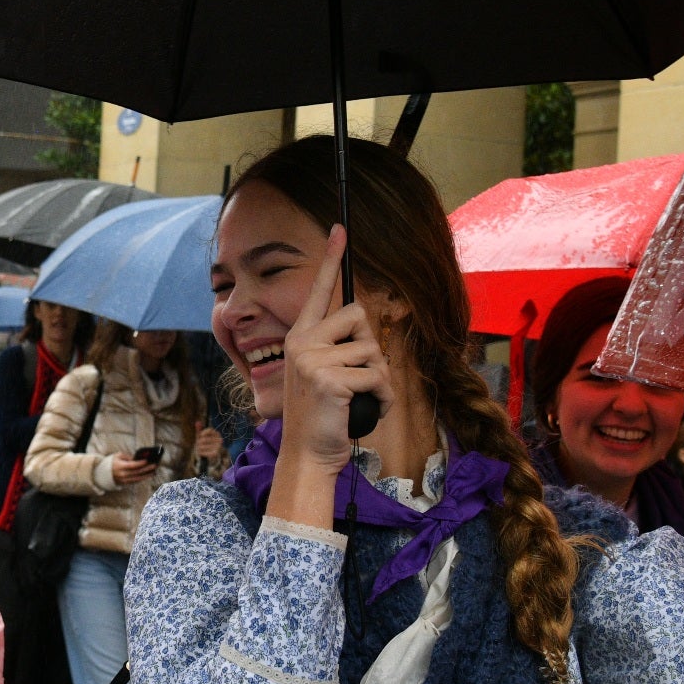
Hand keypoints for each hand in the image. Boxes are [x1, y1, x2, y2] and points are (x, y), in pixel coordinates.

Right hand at [110, 453, 157, 485]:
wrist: (104, 474)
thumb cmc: (112, 462)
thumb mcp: (117, 456)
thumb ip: (127, 457)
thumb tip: (137, 458)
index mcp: (120, 466)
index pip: (132, 465)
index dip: (140, 463)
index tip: (147, 460)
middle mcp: (122, 474)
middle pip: (137, 472)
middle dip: (146, 468)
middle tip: (154, 465)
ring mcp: (124, 480)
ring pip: (138, 478)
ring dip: (147, 475)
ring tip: (154, 471)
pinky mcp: (126, 483)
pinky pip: (136, 481)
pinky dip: (143, 478)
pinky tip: (148, 475)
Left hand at [193, 426, 227, 465]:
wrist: (215, 453)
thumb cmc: (208, 442)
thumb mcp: (204, 436)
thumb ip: (200, 429)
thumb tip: (197, 422)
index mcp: (217, 434)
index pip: (210, 430)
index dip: (203, 432)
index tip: (200, 435)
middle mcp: (219, 440)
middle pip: (204, 439)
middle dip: (198, 441)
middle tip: (197, 443)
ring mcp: (218, 447)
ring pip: (202, 446)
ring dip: (198, 447)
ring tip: (198, 448)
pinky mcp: (215, 453)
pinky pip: (204, 452)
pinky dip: (200, 452)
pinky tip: (200, 452)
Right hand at [268, 227, 387, 526]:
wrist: (307, 455)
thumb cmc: (322, 417)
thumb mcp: (323, 375)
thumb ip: (337, 350)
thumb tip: (366, 333)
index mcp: (299, 337)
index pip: (318, 291)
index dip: (332, 259)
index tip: (340, 228)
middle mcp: (302, 342)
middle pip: (359, 316)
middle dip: (370, 348)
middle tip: (358, 379)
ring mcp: (313, 360)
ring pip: (373, 350)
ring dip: (379, 380)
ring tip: (360, 400)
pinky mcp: (330, 379)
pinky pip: (378, 377)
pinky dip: (383, 398)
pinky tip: (368, 411)